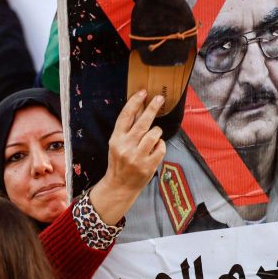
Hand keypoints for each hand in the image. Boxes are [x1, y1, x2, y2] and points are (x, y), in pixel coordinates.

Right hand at [88, 91, 166, 224]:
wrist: (120, 186)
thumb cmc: (119, 161)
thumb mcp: (117, 143)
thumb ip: (127, 127)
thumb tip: (139, 105)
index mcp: (116, 139)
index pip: (125, 116)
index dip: (134, 102)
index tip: (142, 92)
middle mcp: (126, 147)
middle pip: (142, 122)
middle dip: (152, 108)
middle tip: (159, 98)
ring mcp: (137, 157)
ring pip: (154, 134)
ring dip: (157, 131)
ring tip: (154, 134)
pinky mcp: (148, 166)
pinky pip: (161, 147)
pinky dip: (161, 145)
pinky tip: (156, 147)